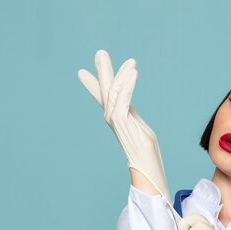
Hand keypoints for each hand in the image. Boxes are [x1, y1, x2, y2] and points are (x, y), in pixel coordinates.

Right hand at [77, 49, 171, 203]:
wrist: (148, 173)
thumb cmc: (148, 157)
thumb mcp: (140, 129)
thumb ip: (131, 117)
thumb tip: (127, 108)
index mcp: (117, 120)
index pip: (104, 97)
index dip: (93, 84)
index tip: (82, 73)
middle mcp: (113, 120)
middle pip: (105, 91)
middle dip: (102, 71)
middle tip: (100, 53)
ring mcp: (116, 122)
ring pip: (114, 93)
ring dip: (121, 75)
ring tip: (131, 61)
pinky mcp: (123, 125)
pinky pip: (122, 100)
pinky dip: (127, 85)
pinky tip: (134, 73)